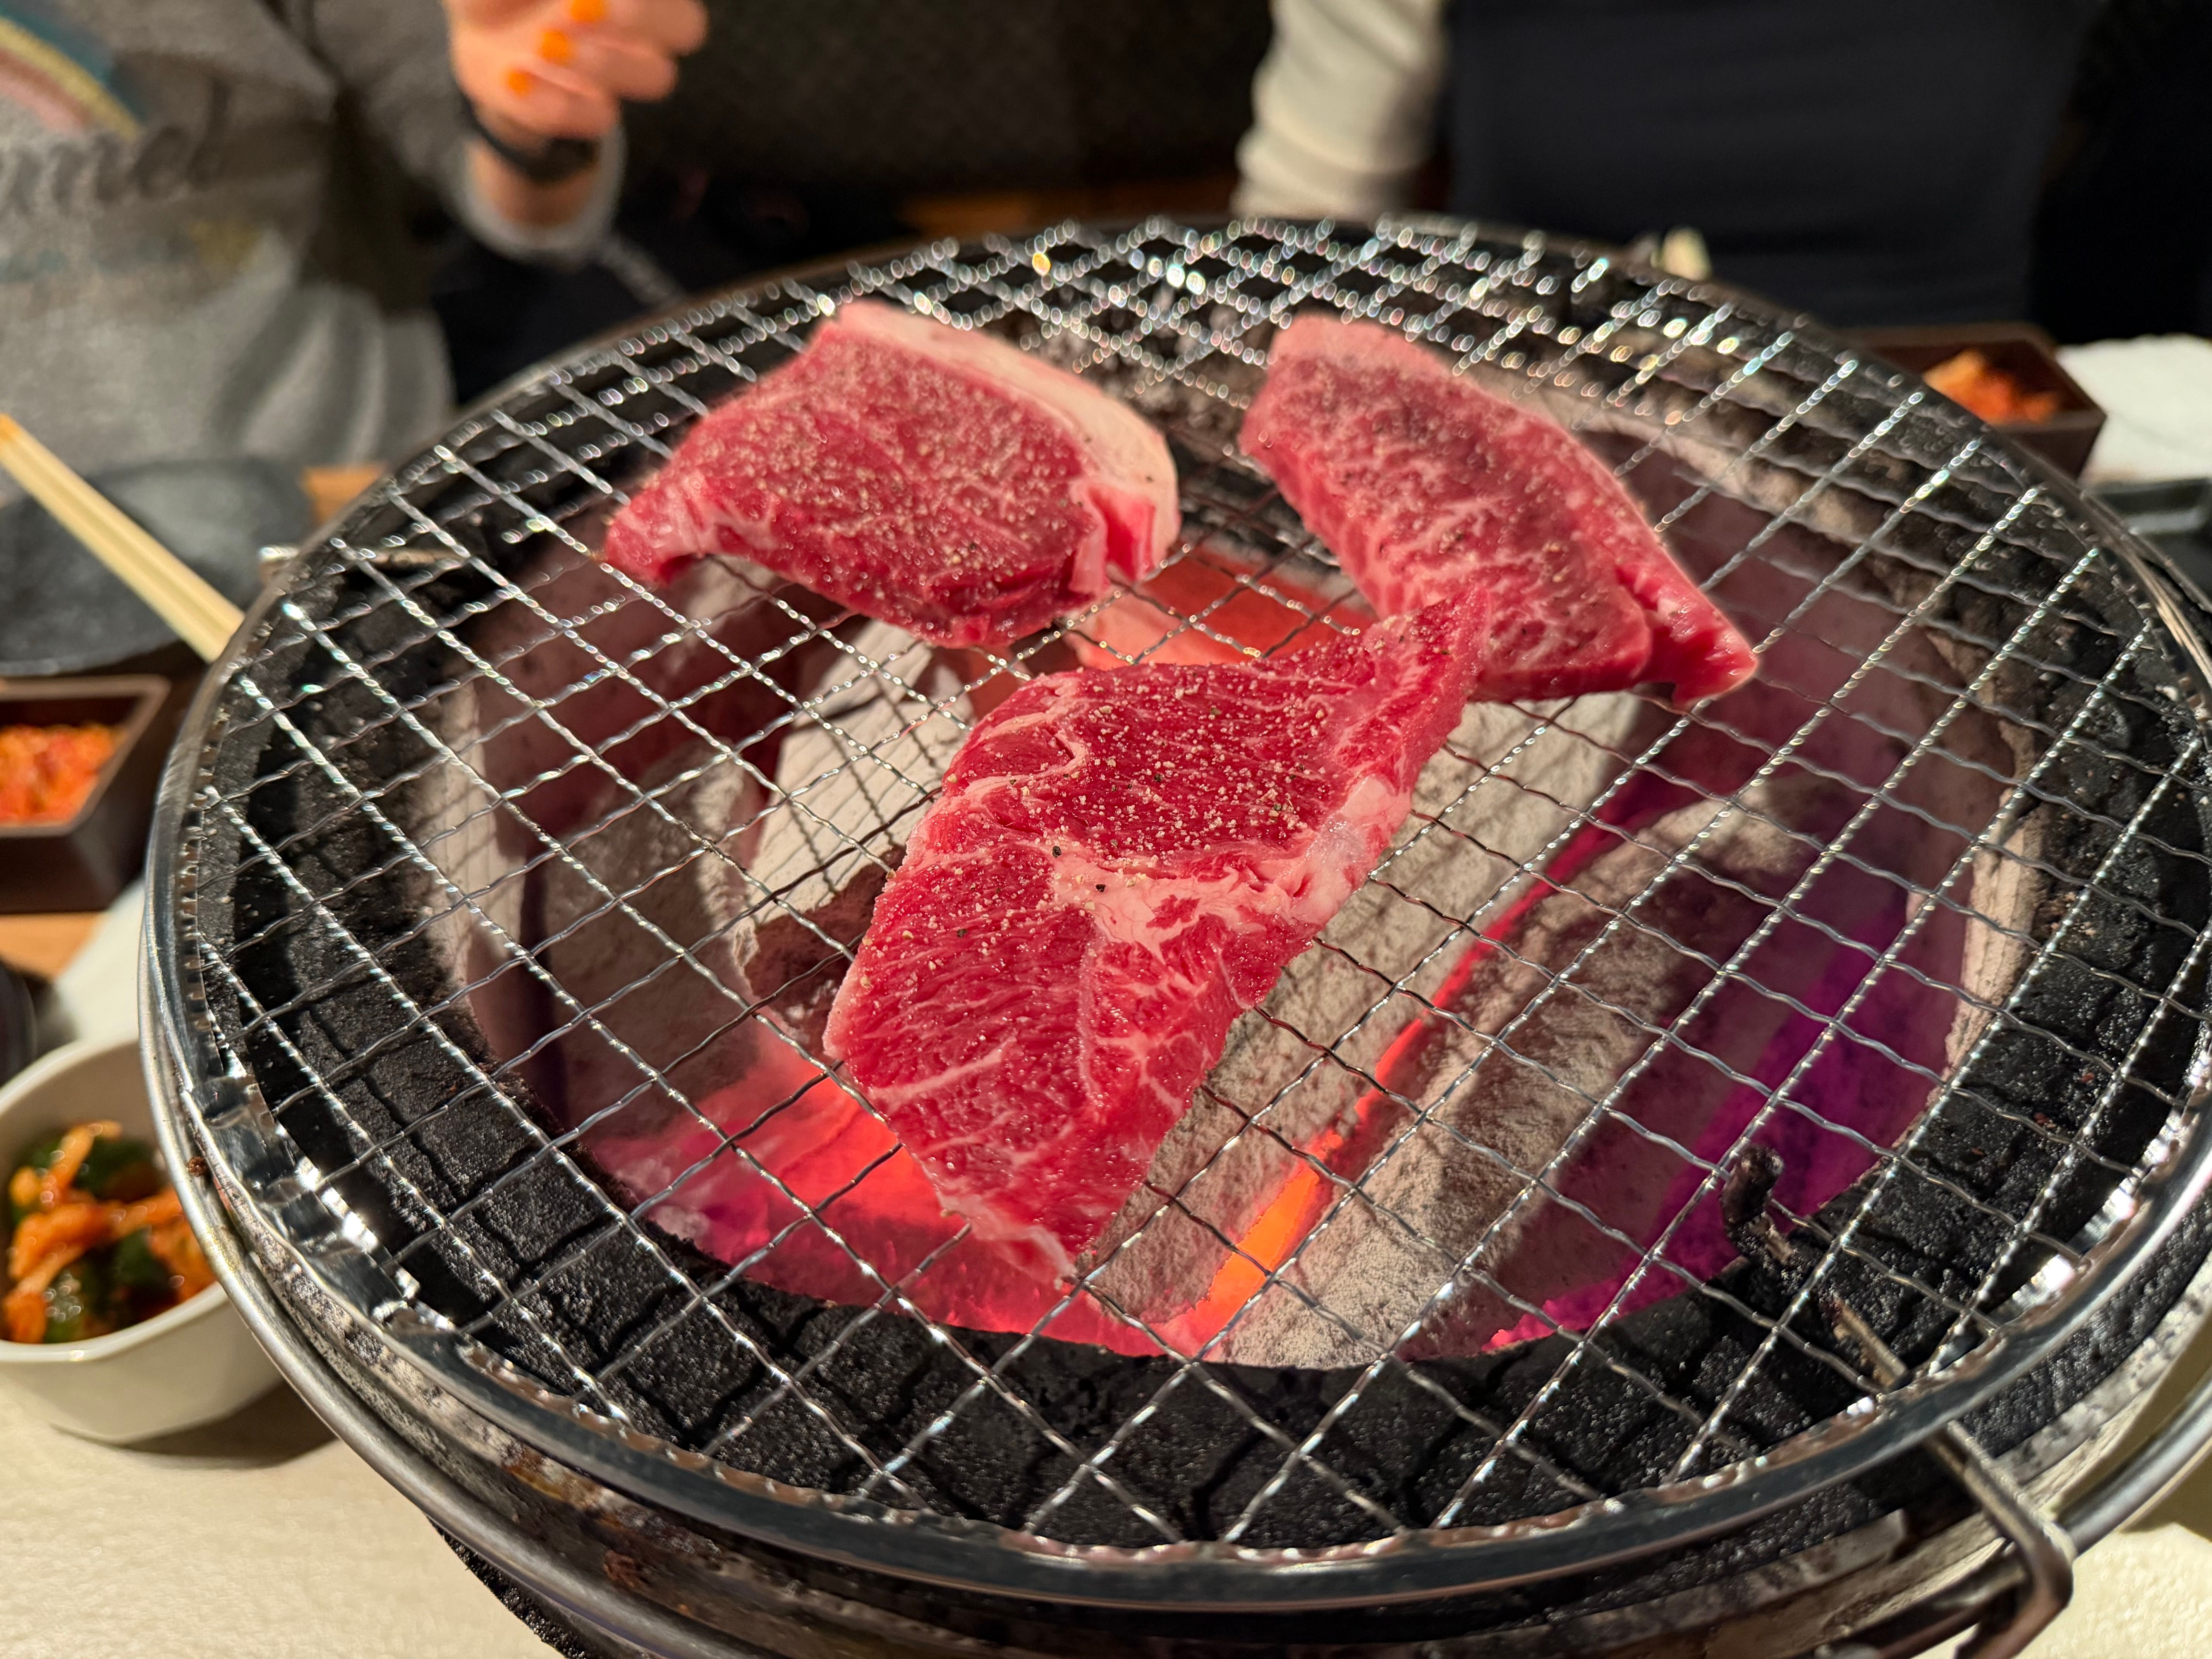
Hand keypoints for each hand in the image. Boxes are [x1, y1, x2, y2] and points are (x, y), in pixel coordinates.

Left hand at [445, 0, 706, 142]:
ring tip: (541, 45)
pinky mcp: (589, 111)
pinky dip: (554, 100)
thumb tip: (573, 0)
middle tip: (576, 10)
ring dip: (603, 60)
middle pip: (689, 25)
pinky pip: (599, 118)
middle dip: (640, 16)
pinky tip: (514, 77)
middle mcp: (637, 27)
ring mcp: (619, 72)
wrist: (477, 32)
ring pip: (658, 75)